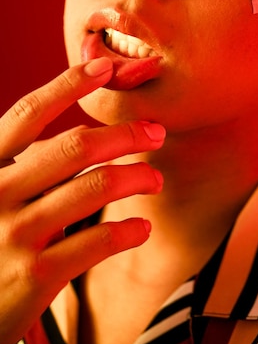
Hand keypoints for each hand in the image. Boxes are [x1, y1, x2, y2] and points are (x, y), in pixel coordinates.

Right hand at [0, 57, 164, 343]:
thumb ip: (31, 164)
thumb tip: (93, 132)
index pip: (29, 113)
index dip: (68, 85)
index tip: (105, 67)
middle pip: (76, 146)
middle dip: (126, 134)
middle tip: (156, 133)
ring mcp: (14, 234)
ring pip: (94, 187)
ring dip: (137, 178)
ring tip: (154, 180)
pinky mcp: (34, 276)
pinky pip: (97, 241)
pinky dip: (128, 230)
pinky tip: (141, 228)